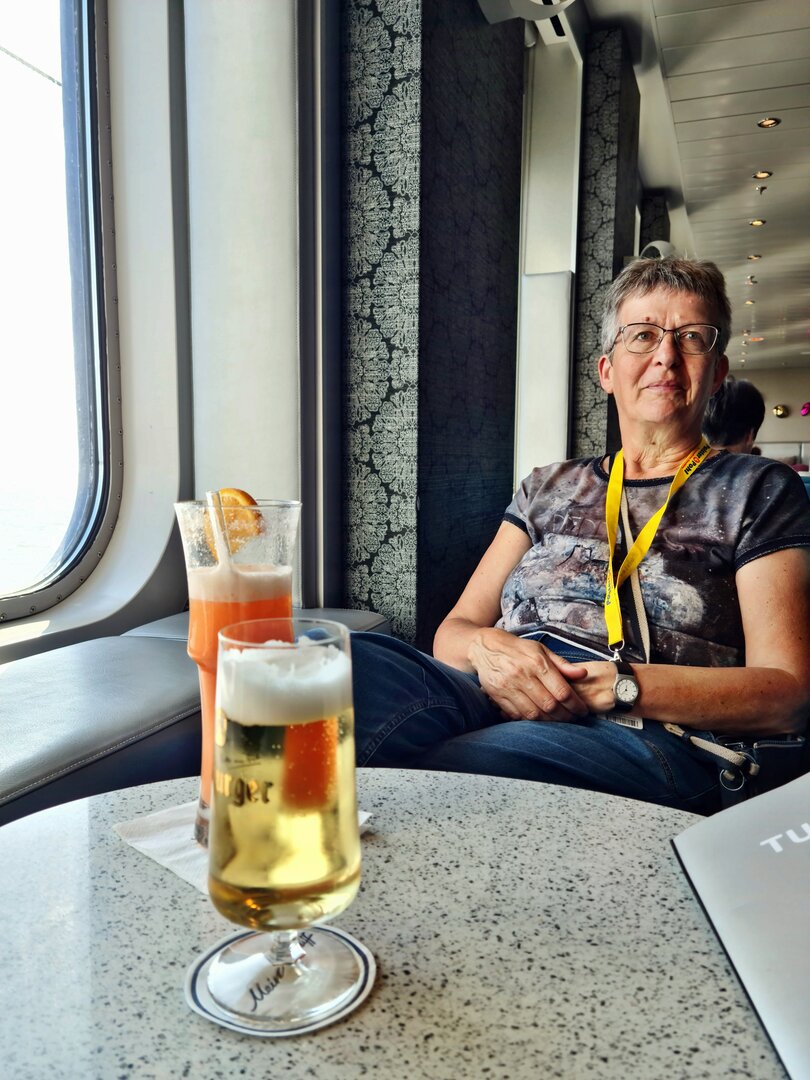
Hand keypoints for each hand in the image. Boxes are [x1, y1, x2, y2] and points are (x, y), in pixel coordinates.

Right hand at [468, 628, 589, 721]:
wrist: (484, 648)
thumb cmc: (517, 649)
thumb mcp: (541, 650)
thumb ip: (563, 664)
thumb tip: (583, 674)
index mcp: (537, 663)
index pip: (562, 691)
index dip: (575, 705)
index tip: (582, 711)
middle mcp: (522, 675)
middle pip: (549, 705)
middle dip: (565, 716)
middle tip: (573, 719)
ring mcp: (508, 687)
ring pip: (534, 714)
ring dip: (549, 721)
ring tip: (558, 720)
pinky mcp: (497, 696)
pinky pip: (517, 715)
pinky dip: (530, 720)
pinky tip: (539, 718)